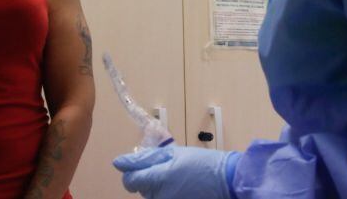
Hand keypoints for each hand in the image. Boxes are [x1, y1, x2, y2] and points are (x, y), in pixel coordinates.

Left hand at [113, 145, 236, 198]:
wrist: (227, 182)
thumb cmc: (203, 163)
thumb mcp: (175, 153)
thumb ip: (146, 158)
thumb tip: (119, 162)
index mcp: (159, 178)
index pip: (130, 181)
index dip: (132, 172)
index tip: (143, 167)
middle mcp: (160, 197)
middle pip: (141, 189)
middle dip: (148, 179)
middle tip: (169, 169)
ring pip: (151, 197)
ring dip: (157, 188)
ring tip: (177, 180)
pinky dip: (167, 194)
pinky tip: (181, 189)